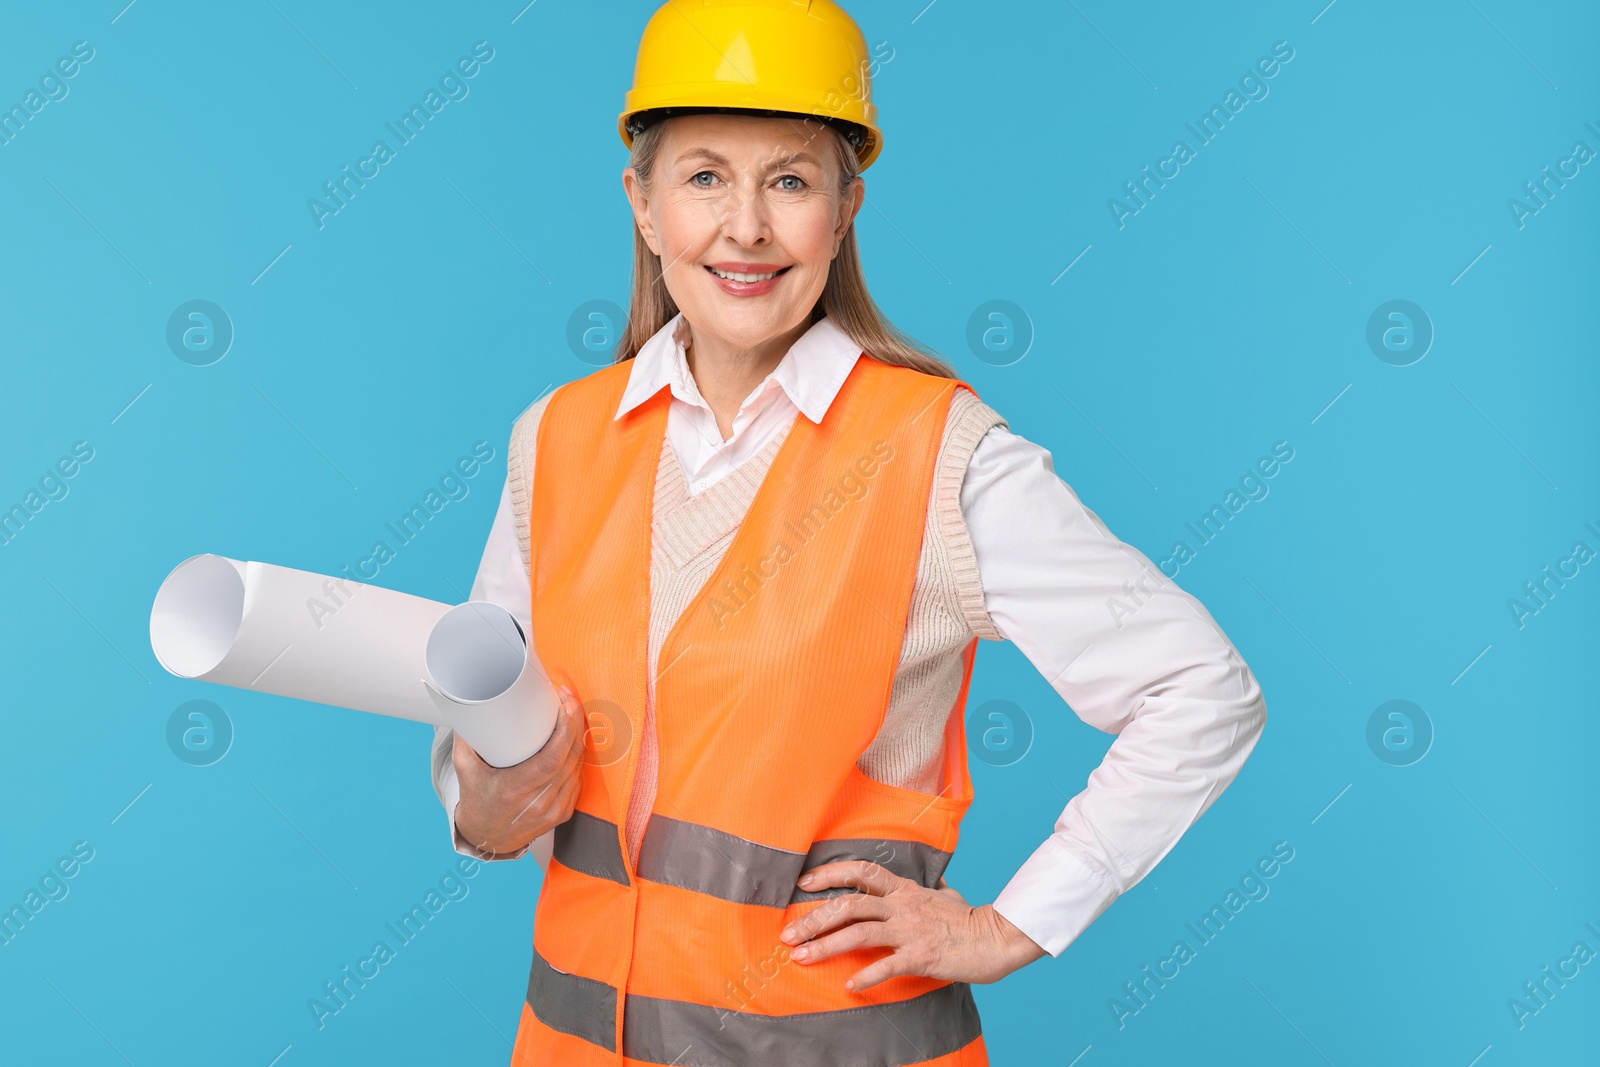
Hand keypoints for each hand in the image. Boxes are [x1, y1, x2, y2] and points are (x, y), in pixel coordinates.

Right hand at [452, 685, 585, 855]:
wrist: (487, 838)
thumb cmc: (476, 799)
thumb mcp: (464, 769)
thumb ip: (465, 737)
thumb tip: (468, 705)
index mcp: (513, 791)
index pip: (551, 759)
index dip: (564, 731)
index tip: (564, 706)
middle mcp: (538, 804)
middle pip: (569, 758)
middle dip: (574, 724)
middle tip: (568, 700)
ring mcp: (554, 810)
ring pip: (577, 767)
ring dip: (579, 737)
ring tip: (572, 713)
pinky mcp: (563, 813)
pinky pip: (577, 779)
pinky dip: (577, 757)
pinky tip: (574, 739)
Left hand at [777, 860, 1046, 990]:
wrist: (996, 939)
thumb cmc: (971, 920)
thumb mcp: (949, 896)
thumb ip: (934, 889)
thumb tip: (937, 881)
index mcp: (904, 890)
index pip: (862, 871)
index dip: (830, 874)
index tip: (804, 883)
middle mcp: (902, 905)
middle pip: (849, 904)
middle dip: (814, 919)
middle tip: (788, 934)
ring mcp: (910, 929)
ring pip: (859, 932)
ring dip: (826, 945)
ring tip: (801, 958)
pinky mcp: (920, 955)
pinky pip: (886, 965)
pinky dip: (866, 976)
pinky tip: (849, 986)